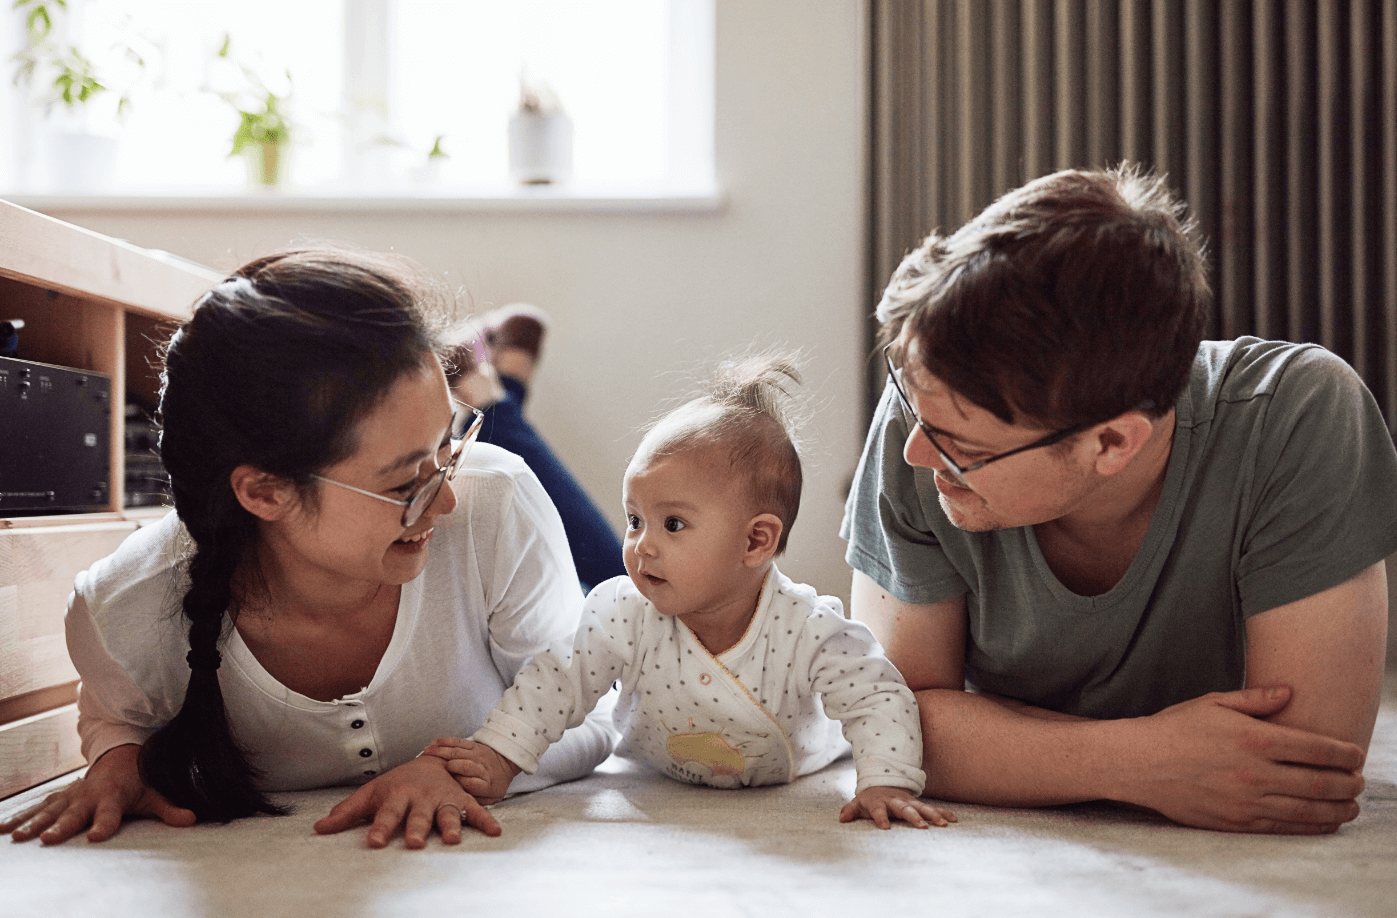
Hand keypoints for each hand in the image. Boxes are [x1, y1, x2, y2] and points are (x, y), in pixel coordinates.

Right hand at [0, 744, 195, 844]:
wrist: (119, 757)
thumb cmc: (139, 782)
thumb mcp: (155, 793)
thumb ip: (170, 808)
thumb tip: (192, 819)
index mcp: (113, 797)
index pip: (110, 815)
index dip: (104, 825)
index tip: (95, 837)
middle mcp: (88, 796)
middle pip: (74, 814)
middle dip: (61, 827)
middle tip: (49, 840)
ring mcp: (70, 796)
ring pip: (49, 811)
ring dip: (33, 823)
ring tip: (18, 837)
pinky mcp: (59, 798)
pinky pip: (36, 808)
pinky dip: (18, 816)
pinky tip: (3, 829)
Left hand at [313, 754, 500, 847]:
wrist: (431, 760)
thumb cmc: (396, 783)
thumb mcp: (371, 793)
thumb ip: (347, 812)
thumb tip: (319, 828)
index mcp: (398, 796)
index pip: (386, 814)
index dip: (380, 828)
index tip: (375, 842)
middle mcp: (421, 798)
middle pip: (418, 816)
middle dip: (417, 828)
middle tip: (415, 842)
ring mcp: (443, 799)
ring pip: (447, 814)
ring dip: (450, 826)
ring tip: (452, 840)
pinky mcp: (461, 800)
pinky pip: (475, 810)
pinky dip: (485, 820)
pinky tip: (495, 831)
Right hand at [421, 737, 521, 805]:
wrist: (504, 764)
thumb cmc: (493, 785)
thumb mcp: (491, 799)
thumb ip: (477, 804)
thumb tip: (461, 810)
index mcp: (487, 785)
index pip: (474, 784)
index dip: (463, 783)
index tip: (451, 786)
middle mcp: (482, 768)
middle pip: (467, 765)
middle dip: (454, 766)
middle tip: (443, 768)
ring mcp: (477, 754)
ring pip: (459, 751)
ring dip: (442, 751)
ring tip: (428, 752)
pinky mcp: (473, 744)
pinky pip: (459, 741)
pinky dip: (445, 741)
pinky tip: (434, 744)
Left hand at [839, 785, 956, 828]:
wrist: (884, 781)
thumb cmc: (869, 799)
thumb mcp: (857, 803)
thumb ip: (849, 810)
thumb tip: (841, 819)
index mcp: (878, 802)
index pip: (878, 810)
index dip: (881, 818)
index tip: (885, 828)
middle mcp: (895, 801)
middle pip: (904, 809)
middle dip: (914, 817)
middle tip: (922, 827)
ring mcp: (908, 802)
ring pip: (922, 808)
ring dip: (933, 815)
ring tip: (944, 824)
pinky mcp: (918, 804)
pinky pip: (932, 808)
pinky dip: (943, 812)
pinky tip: (953, 819)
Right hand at [1122, 685, 1365, 833]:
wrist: (1139, 763)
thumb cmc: (1175, 728)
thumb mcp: (1213, 702)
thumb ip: (1255, 699)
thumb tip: (1290, 693)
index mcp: (1253, 738)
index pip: (1317, 749)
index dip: (1345, 753)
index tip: (1358, 755)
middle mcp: (1254, 772)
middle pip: (1320, 783)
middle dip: (1349, 783)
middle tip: (1360, 781)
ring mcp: (1246, 801)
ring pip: (1308, 810)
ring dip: (1338, 809)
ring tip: (1352, 806)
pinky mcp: (1236, 822)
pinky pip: (1284, 827)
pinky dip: (1311, 826)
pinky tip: (1325, 821)